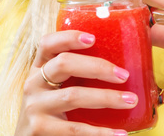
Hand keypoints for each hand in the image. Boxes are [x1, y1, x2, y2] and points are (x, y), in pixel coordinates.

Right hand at [15, 29, 135, 135]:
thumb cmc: (50, 112)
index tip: (93, 38)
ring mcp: (35, 106)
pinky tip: (118, 133)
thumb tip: (117, 69)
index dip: (68, 37)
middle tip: (123, 75)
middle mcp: (33, 84)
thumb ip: (73, 77)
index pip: (47, 44)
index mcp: (38, 69)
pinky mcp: (40, 128)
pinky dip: (100, 132)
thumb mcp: (53, 89)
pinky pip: (75, 128)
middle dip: (97, 67)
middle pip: (63, 64)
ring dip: (106, 97)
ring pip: (73, 95)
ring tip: (130, 100)